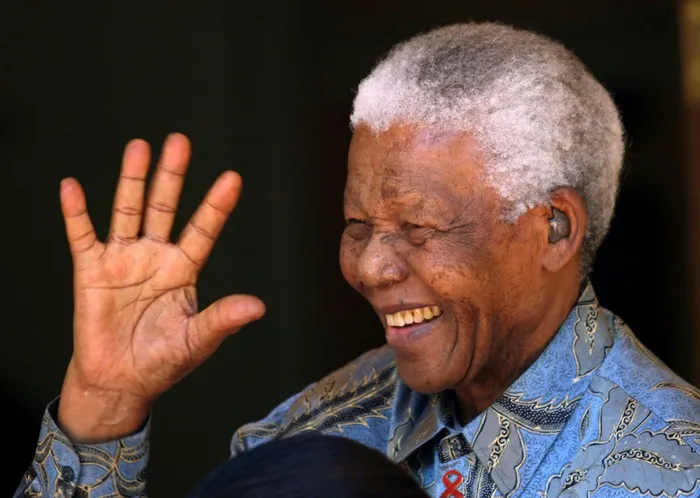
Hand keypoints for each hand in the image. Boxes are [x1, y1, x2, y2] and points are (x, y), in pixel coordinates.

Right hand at [57, 133, 264, 441]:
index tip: (232, 178)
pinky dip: (76, 214)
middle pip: (164, 208)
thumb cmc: (162, 361)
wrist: (120, 382)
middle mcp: (155, 257)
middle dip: (172, 177)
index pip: (203, 230)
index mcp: (184, 270)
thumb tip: (258, 306)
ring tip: (139, 148)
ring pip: (127, 211)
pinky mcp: (90, 271)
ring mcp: (122, 260)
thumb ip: (222, 319)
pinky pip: (82, 236)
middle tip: (180, 142)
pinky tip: (73, 187)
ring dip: (132, 180)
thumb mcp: (197, 340)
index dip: (216, 205)